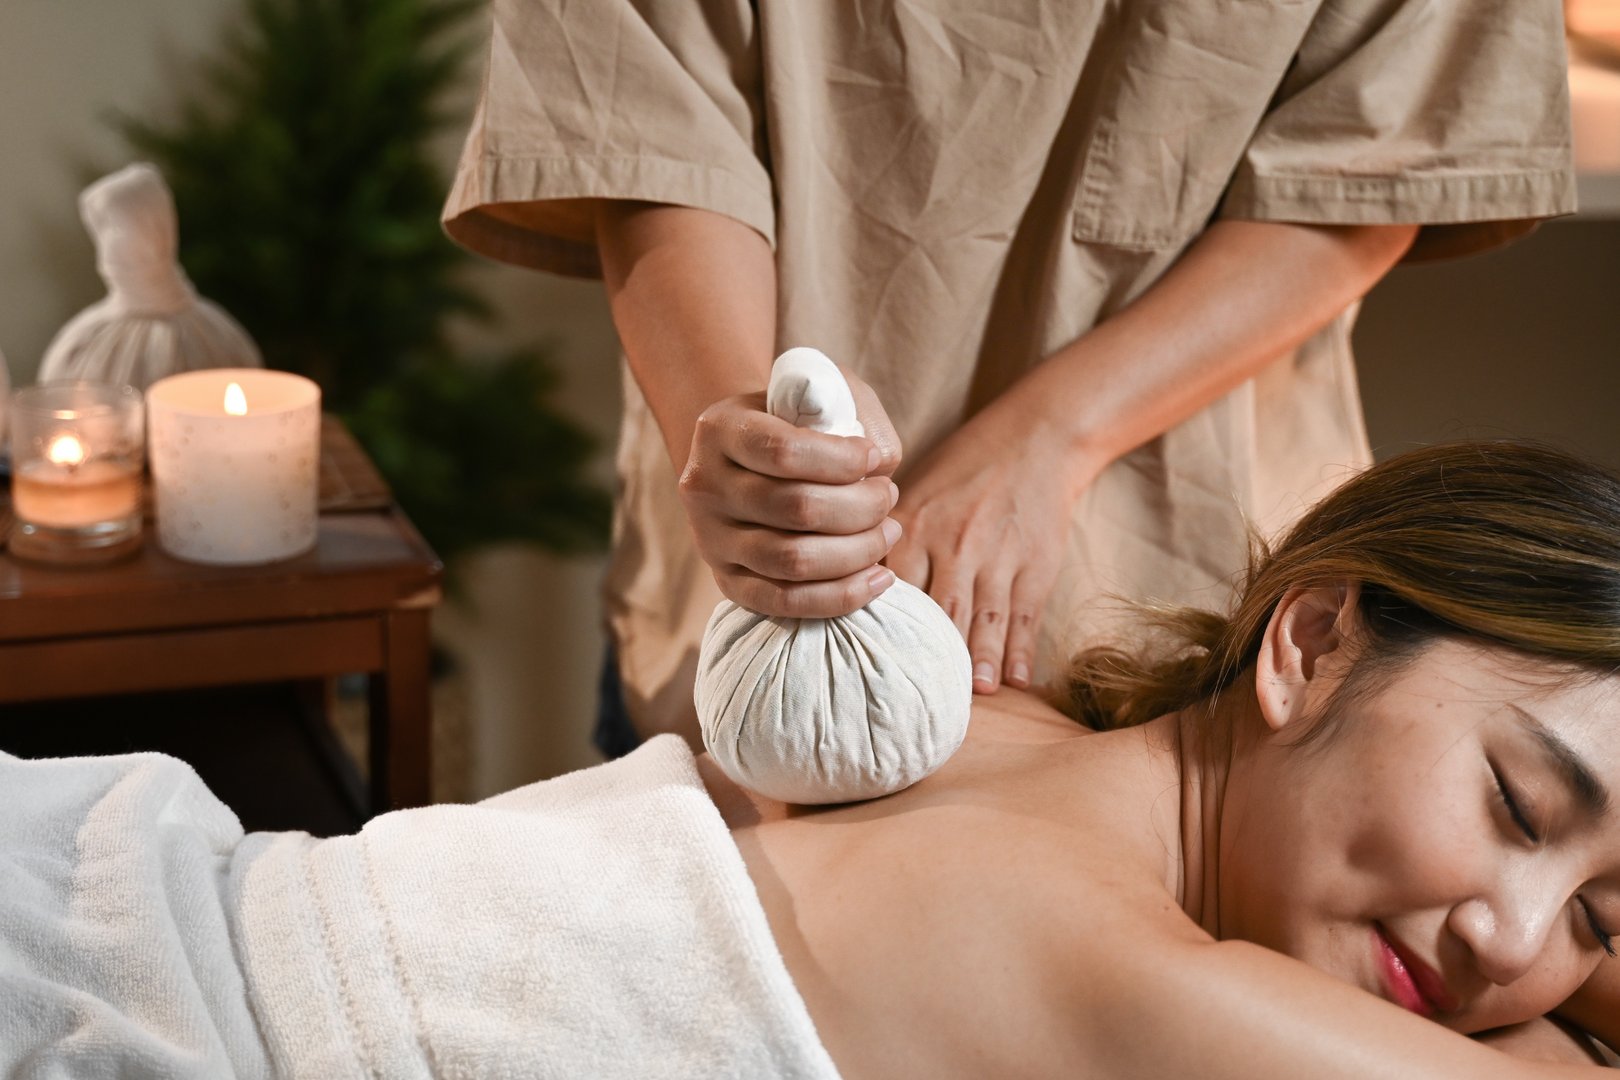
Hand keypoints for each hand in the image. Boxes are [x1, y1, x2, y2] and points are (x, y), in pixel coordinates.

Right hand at [678, 369, 903, 616]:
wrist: (743, 456)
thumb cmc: (793, 420)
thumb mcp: (817, 393)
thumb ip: (852, 413)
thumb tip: (881, 466)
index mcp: (720, 429)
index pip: (783, 452)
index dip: (842, 460)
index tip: (874, 458)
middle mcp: (705, 486)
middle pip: (796, 509)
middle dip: (862, 507)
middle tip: (889, 495)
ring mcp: (711, 539)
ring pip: (793, 561)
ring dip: (859, 551)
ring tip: (889, 531)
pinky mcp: (727, 581)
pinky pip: (785, 602)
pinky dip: (841, 595)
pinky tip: (879, 578)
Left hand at [885, 403, 1084, 693]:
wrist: (1036, 440)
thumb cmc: (965, 470)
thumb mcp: (917, 490)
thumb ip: (889, 538)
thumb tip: (852, 586)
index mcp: (915, 525)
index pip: (889, 585)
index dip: (878, 626)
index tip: (864, 665)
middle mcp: (953, 544)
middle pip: (936, 611)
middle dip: (925, 656)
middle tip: (912, 697)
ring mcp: (997, 556)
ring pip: (982, 618)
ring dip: (975, 658)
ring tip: (970, 694)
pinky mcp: (1035, 564)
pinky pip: (1025, 615)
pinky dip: (1020, 650)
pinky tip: (1014, 679)